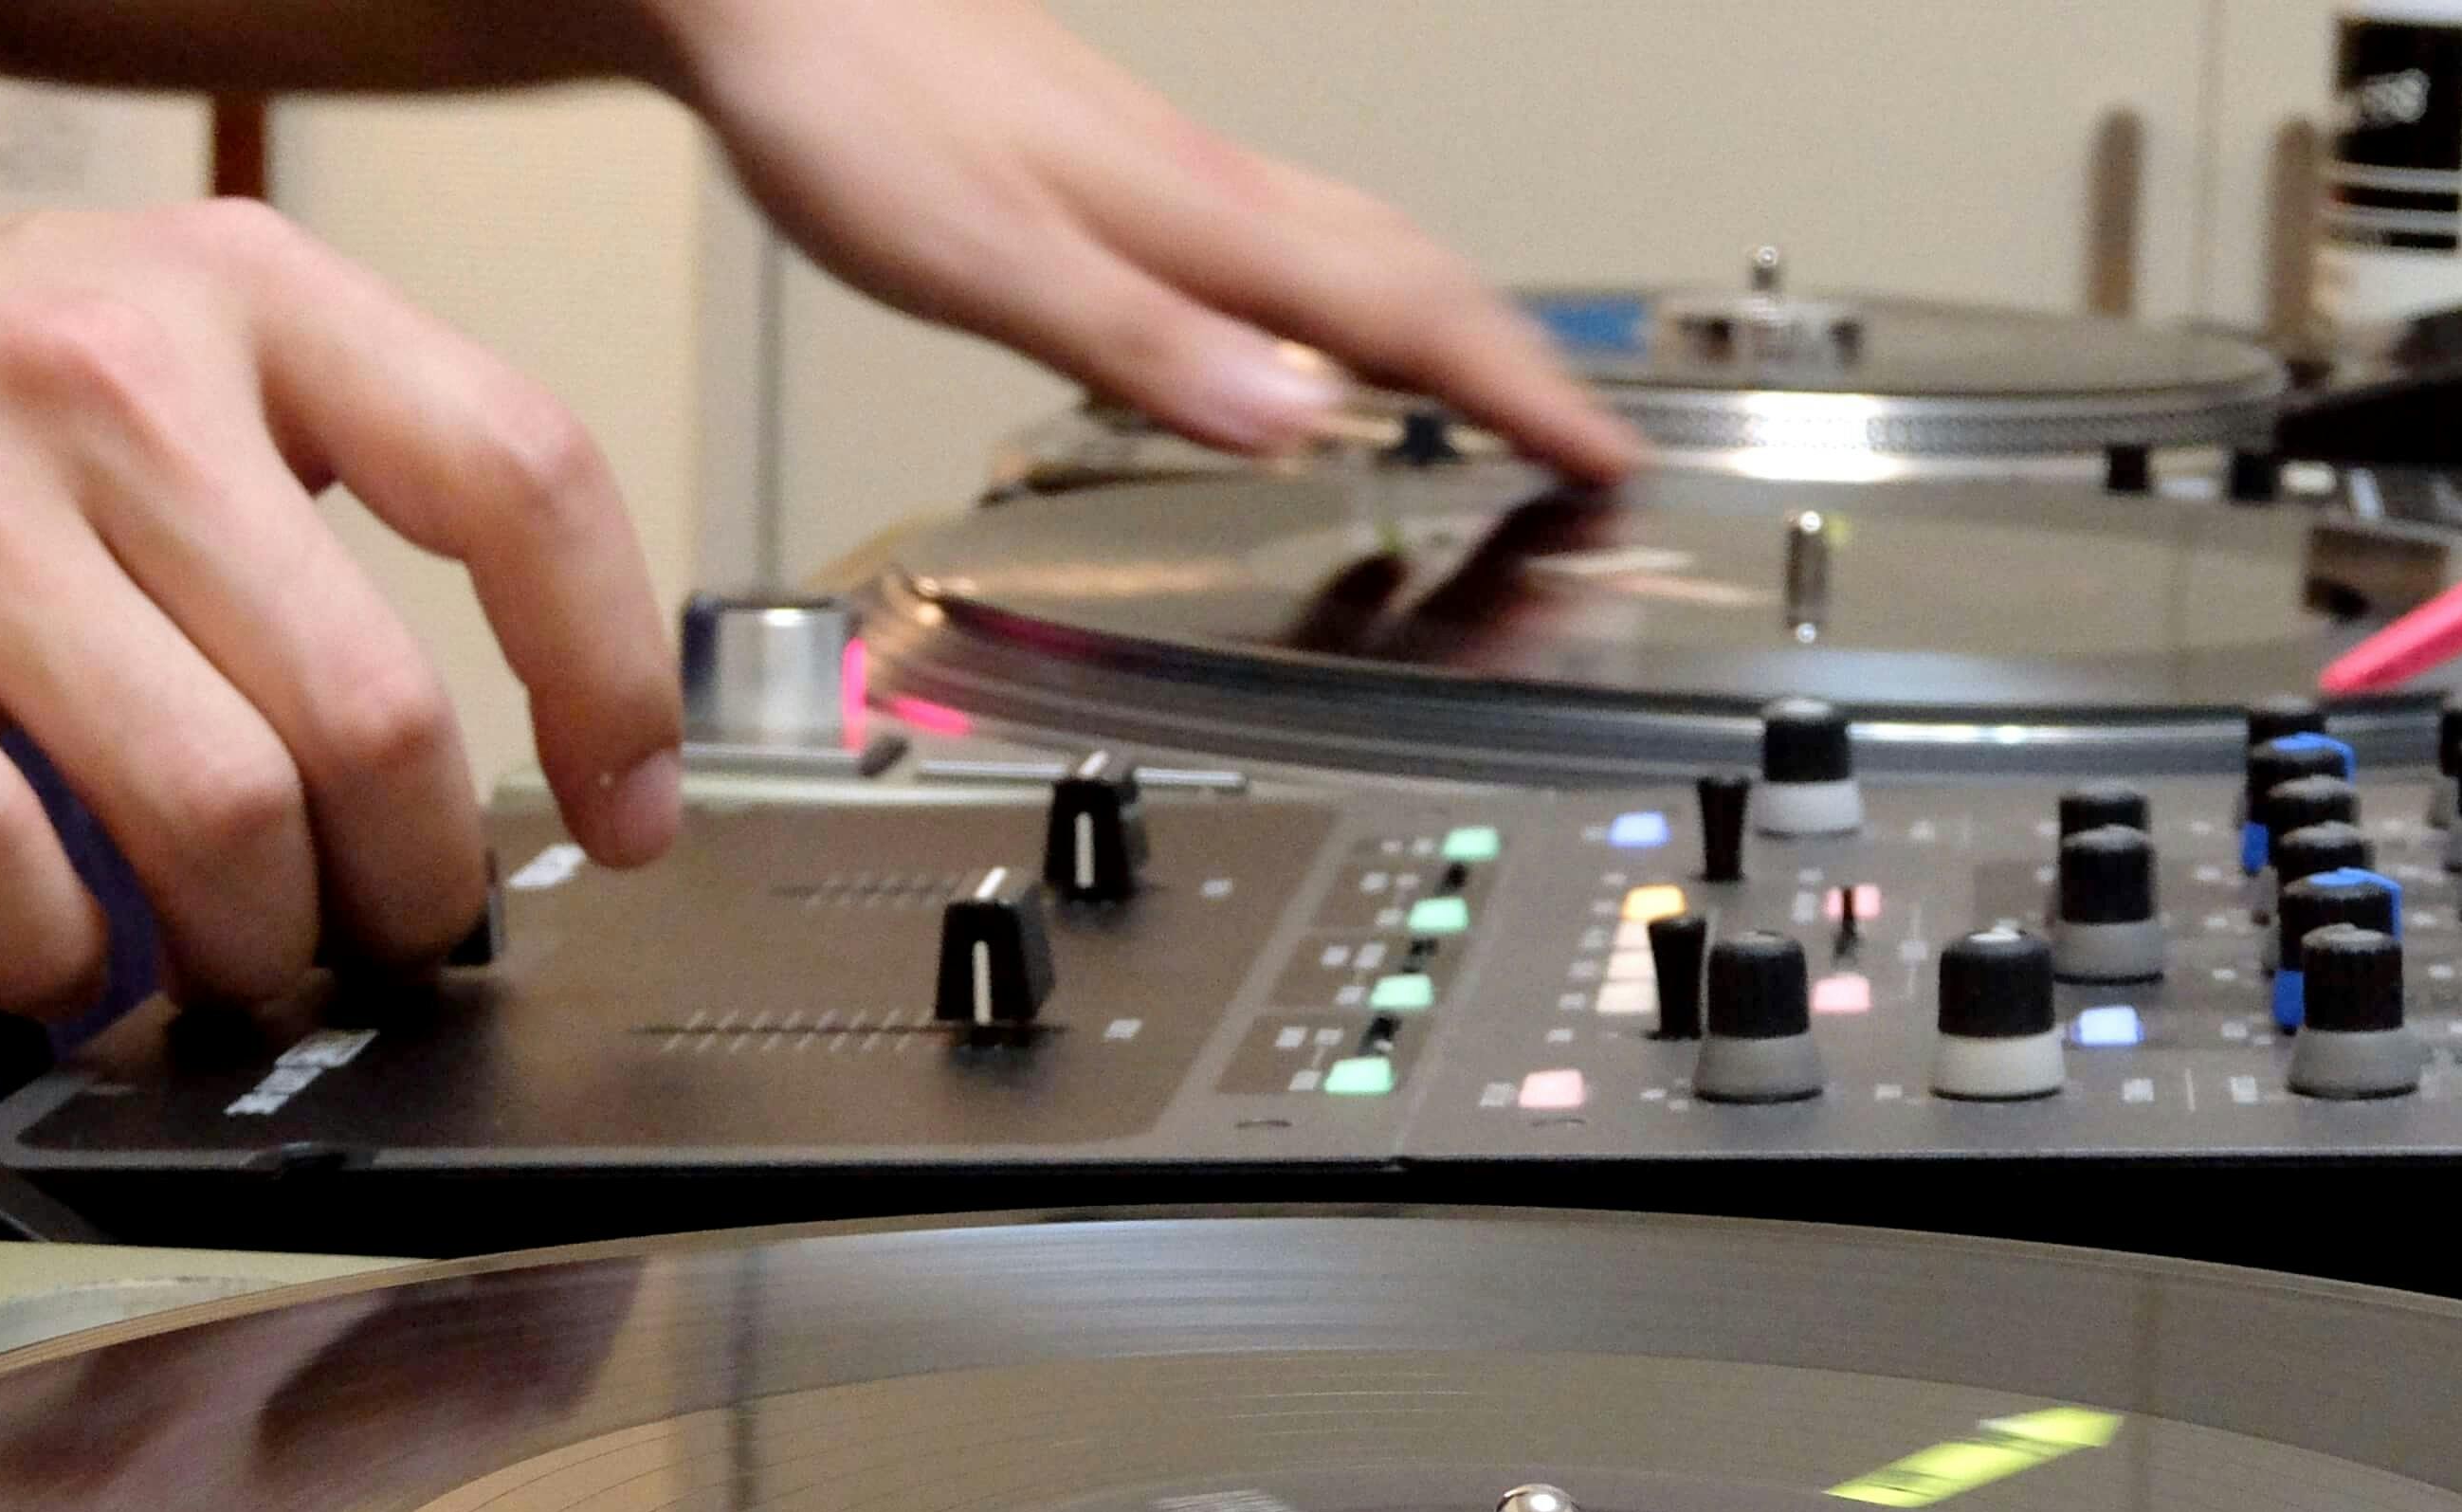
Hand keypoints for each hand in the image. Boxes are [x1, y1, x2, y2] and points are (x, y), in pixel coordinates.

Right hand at [0, 162, 683, 1013]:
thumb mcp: (161, 345)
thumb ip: (336, 497)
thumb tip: (527, 744)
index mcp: (243, 292)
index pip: (520, 476)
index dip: (611, 679)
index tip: (626, 815)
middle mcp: (106, 374)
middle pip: (373, 709)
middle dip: (413, 886)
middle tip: (394, 940)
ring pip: (220, 811)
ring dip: (260, 946)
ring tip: (247, 970)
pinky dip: (59, 960)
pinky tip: (67, 962)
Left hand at [654, 0, 1640, 481]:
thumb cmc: (855, 108)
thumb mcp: (992, 261)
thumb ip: (1142, 345)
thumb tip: (1290, 418)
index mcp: (1200, 221)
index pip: (1405, 316)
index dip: (1520, 393)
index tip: (1605, 453)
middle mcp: (1208, 190)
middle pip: (1410, 273)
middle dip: (1518, 364)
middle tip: (1592, 437)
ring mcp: (1173, 175)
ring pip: (1358, 247)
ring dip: (1448, 324)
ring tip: (1501, 392)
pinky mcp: (1125, 169)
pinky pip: (1293, 239)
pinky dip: (1353, 297)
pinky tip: (1317, 328)